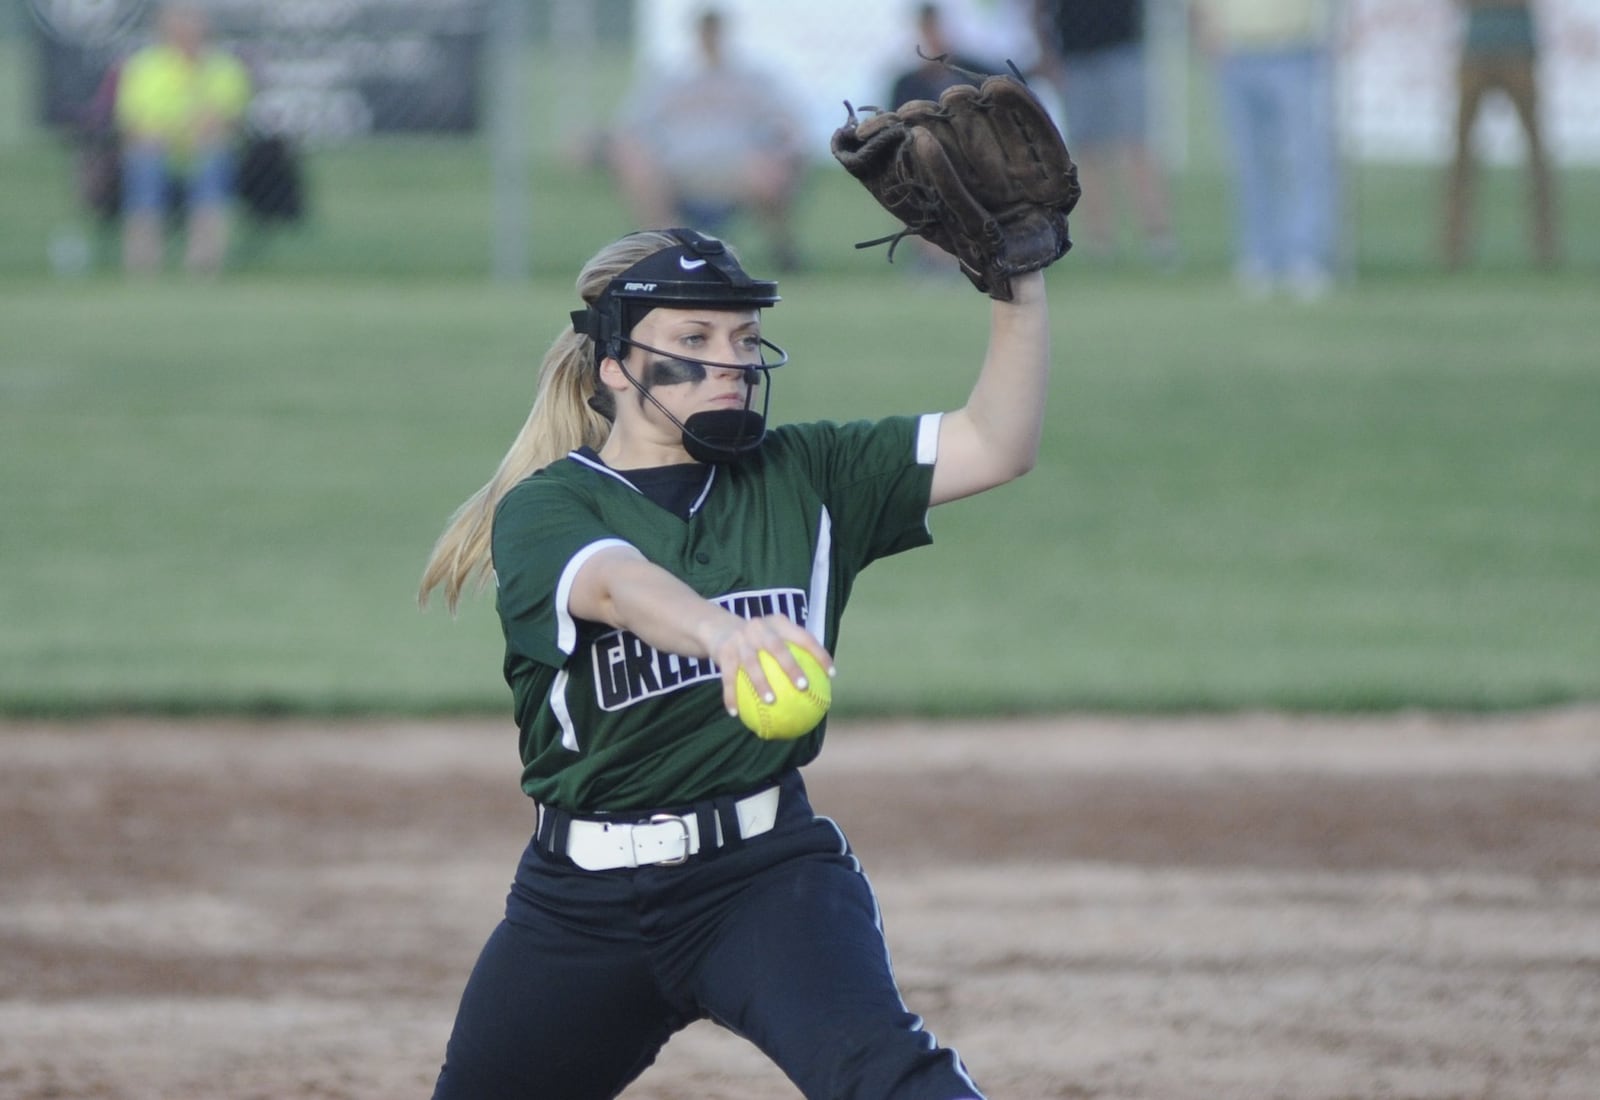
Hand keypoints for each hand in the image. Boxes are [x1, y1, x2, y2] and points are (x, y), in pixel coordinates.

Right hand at [702, 614, 833, 718]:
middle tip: (803, 687)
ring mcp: (740, 638)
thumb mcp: (772, 638)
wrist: (717, 628)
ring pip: (752, 663)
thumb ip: (793, 654)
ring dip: (761, 684)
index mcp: (777, 623)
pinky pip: (728, 678)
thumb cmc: (755, 641)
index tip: (832, 674)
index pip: (803, 637)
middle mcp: (759, 627)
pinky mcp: (724, 651)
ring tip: (771, 702)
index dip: (819, 654)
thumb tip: (819, 687)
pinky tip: (735, 713)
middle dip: (791, 667)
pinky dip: (730, 696)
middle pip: (777, 647)